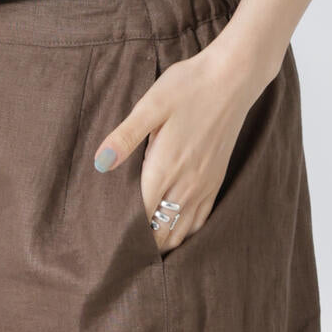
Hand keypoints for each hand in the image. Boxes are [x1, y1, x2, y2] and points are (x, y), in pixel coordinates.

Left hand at [91, 42, 264, 254]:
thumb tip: (99, 163)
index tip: (106, 242)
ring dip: (162, 242)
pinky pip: (200, 221)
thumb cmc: (187, 87)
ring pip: (182, 231)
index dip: (123, 234)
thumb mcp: (151, 105)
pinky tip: (173, 231)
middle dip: (141, 245)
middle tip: (118, 252)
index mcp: (166, 166)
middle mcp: (187, 184)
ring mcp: (205, 185)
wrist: (232, 79)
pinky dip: (184, 232)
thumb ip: (126, 136)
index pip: (142, 217)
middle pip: (161, 232)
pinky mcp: (216, 181)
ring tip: (141, 250)